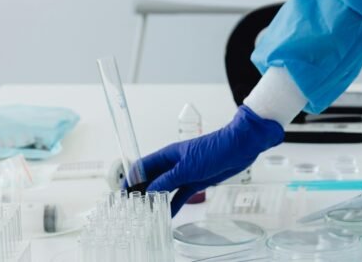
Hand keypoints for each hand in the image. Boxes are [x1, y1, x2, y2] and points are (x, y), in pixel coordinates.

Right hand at [135, 106, 283, 213]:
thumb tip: (150, 191)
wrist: (239, 146)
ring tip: (147, 215)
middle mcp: (173, 164)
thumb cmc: (214, 149)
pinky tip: (168, 215)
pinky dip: (173, 204)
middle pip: (152, 179)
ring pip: (165, 188)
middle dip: (142, 192)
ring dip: (157, 200)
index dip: (130, 179)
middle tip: (133, 208)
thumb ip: (167, 180)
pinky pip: (180, 195)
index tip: (122, 194)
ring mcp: (184, 173)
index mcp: (167, 155)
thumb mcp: (187, 167)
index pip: (142, 166)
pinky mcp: (196, 181)